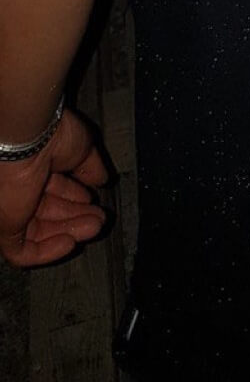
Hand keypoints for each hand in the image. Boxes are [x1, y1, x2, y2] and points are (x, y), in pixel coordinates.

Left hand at [0, 108, 108, 267]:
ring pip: (40, 232)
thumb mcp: (83, 148)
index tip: (95, 201)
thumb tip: (103, 181)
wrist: (31, 137)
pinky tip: (72, 241)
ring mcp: (12, 207)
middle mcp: (21, 187)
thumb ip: (92, 168)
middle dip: (76, 217)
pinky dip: (47, 252)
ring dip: (69, 232)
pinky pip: (22, 251)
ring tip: (94, 226)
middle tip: (99, 219)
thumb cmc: (52, 133)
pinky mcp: (5, 225)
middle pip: (50, 212)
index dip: (77, 198)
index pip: (56, 190)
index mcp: (35, 166)